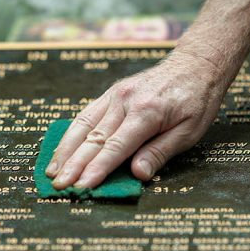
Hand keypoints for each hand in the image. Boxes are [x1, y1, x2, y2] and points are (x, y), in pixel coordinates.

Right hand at [46, 49, 227, 189]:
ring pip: (83, 126)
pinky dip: (71, 134)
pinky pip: (86, 115)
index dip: (97, 168)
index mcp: (146, 112)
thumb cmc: (197, 101)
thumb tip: (137, 174)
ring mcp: (115, 95)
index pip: (116, 147)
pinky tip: (62, 150)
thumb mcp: (189, 131)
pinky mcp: (111, 93)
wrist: (195, 64)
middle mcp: (125, 101)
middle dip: (74, 165)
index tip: (82, 186)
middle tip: (60, 185)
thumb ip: (160, 152)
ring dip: (65, 150)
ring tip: (52, 172)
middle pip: (94, 138)